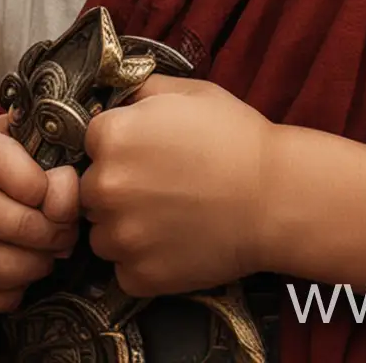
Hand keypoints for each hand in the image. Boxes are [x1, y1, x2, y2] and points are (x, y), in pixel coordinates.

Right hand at [0, 114, 80, 313]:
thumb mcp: (17, 147)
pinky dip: (16, 291)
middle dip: (52, 233)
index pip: (9, 164)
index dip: (47, 187)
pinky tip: (20, 273)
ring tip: (47, 254)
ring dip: (38, 265)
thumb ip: (49, 160)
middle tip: (66, 234)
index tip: (61, 199)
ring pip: (1, 266)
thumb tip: (64, 199)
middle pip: (9, 222)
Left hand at [80, 77, 276, 295]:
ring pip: (103, 233)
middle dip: (118, 187)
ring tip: (170, 216)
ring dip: (126, 227)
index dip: (119, 145)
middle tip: (160, 186)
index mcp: (112, 136)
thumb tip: (119, 97)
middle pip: (91, 190)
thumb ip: (143, 90)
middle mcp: (104, 186)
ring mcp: (120, 236)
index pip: (92, 141)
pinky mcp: (137, 276)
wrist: (273, 196)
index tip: (146, 151)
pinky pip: (125, 269)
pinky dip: (144, 261)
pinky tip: (176, 242)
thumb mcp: (190, 92)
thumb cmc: (235, 137)